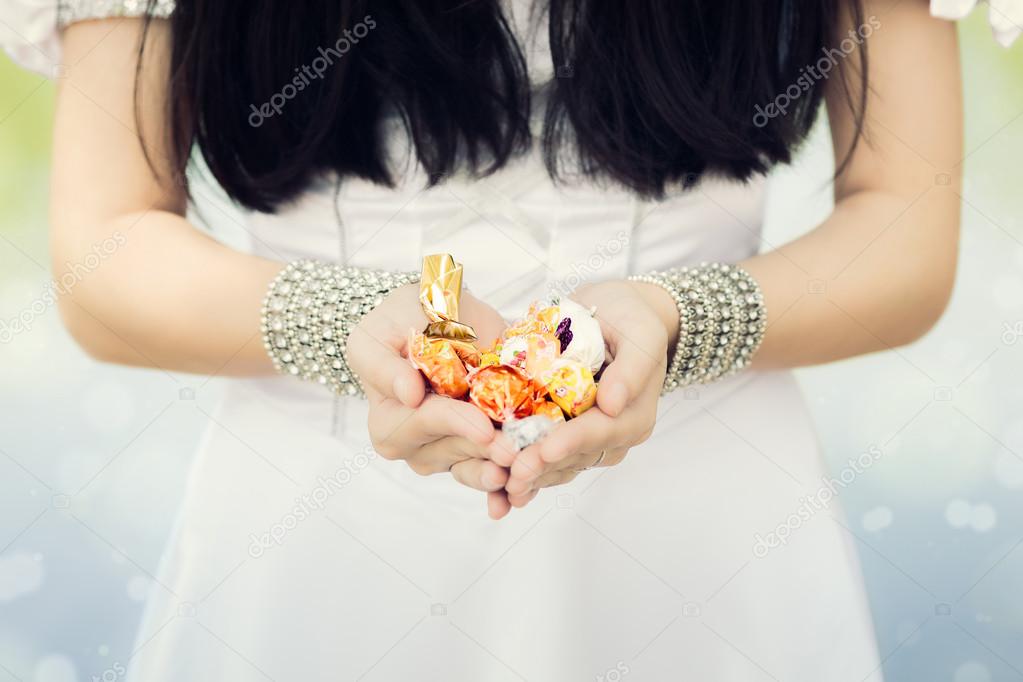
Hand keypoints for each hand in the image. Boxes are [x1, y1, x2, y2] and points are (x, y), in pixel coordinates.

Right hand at [347, 283, 510, 498]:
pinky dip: (504, 488)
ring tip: (526, 469)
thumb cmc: (403, 320)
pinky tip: (519, 495)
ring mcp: (442, 453)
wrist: (438, 315)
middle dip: (486, 450)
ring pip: (472, 466)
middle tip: (517, 451)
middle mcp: (412, 444)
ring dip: (499, 469)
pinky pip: (486, 477)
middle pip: (453, 450)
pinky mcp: (470, 453)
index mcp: (387, 418)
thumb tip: (407, 395)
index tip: (482, 427)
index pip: (423, 423)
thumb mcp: (379, 331)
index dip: (455, 425)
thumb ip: (384, 364)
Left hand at [499, 280, 672, 508]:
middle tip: (513, 474)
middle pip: (575, 456)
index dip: (571, 442)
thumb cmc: (631, 319)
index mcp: (633, 415)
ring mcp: (588, 438)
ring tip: (501, 482)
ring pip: (558, 464)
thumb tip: (614, 404)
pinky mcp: (565, 433)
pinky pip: (545, 457)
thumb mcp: (640, 334)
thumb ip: (632, 368)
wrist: (617, 311)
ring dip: (531, 475)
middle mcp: (613, 435)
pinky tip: (499, 481)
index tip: (545, 450)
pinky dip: (524, 468)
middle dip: (543, 465)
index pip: (600, 431)